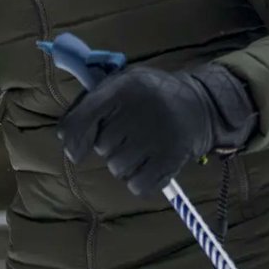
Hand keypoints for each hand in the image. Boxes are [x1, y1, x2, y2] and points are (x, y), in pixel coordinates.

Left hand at [58, 63, 256, 195]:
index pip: (83, 118)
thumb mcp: (125, 83)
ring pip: (118, 168)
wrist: (202, 104)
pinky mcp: (171, 159)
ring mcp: (156, 136)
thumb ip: (94, 102)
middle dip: (111, 145)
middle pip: (102, 147)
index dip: (74, 137)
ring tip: (143, 147)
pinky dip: (141, 180)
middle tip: (130, 133)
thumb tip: (65, 138)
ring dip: (125, 164)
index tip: (76, 150)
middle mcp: (139, 110)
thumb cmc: (152, 96)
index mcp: (124, 86)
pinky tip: (151, 163)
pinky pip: (137, 186)